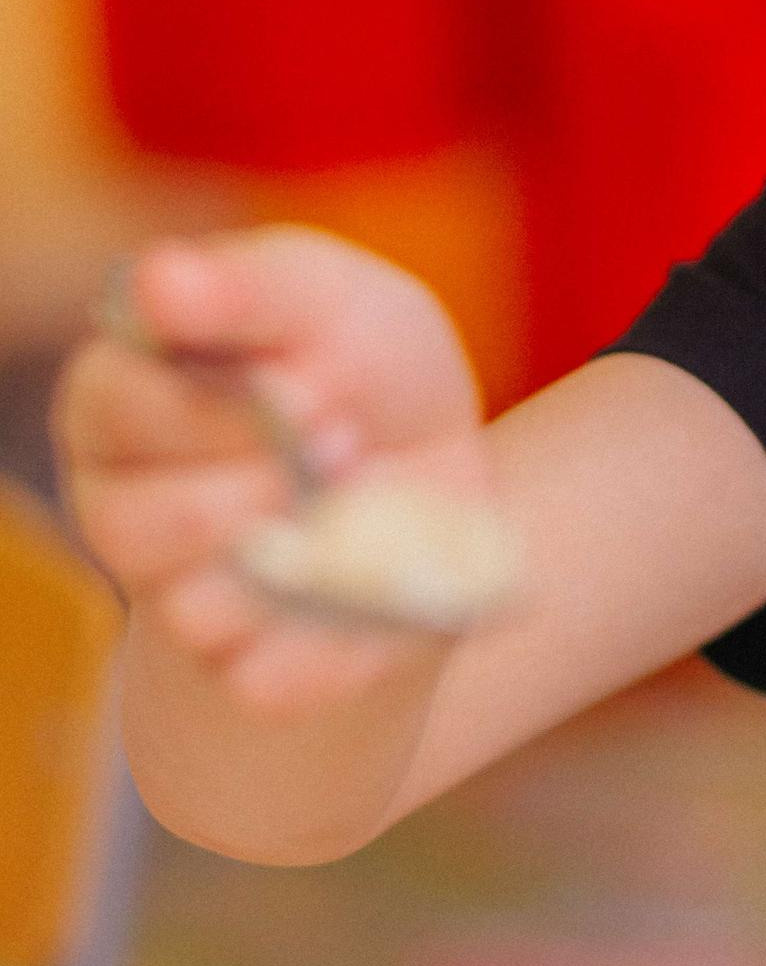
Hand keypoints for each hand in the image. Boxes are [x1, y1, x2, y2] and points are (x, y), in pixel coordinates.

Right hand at [55, 226, 487, 712]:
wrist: (447, 480)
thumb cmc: (366, 368)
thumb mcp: (331, 298)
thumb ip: (249, 286)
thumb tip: (158, 285)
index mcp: (119, 396)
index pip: (118, 408)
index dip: (224, 410)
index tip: (315, 393)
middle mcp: (120, 503)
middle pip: (138, 525)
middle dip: (266, 482)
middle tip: (346, 449)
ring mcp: (174, 596)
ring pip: (193, 609)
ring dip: (299, 559)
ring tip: (358, 512)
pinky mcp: (246, 671)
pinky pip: (263, 681)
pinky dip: (333, 637)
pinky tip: (366, 582)